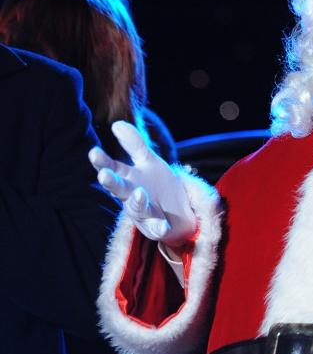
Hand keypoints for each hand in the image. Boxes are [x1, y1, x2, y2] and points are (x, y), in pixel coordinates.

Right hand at [88, 120, 196, 245]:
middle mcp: (132, 197)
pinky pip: (159, 229)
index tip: (94, 151)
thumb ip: (134, 144)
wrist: (178, 215)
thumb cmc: (157, 186)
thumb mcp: (148, 162)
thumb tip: (117, 123)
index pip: (113, 169)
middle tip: (104, 174)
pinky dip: (160, 228)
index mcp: (128, 180)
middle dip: (112, 183)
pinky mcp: (159, 227)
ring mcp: (144, 214)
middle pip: (120, 189)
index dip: (103, 162)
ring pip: (138, 209)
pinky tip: (164, 226)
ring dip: (137, 202)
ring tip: (139, 193)